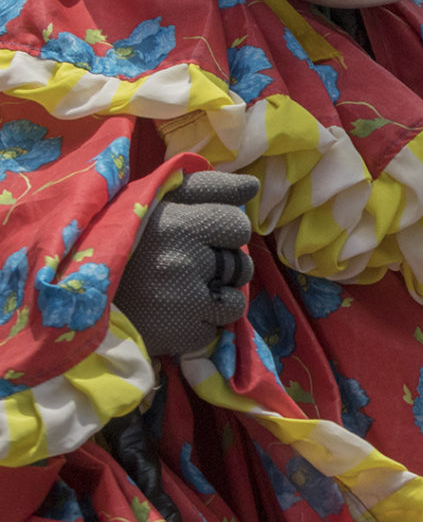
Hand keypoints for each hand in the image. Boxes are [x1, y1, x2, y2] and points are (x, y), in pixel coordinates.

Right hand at [116, 171, 257, 357]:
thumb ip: (207, 188)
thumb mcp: (155, 201)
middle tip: (184, 268)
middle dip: (221, 268)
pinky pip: (215, 330)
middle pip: (242, 265)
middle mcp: (181, 260)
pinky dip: (199, 327)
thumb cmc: (122, 242)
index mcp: (175, 222)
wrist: (71, 297)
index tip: (200, 236)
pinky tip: (170, 316)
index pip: (238, 224)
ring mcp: (182, 301)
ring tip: (179, 293)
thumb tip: (252, 185)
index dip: (223, 232)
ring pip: (235, 300)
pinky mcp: (180, 335)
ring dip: (215, 299)